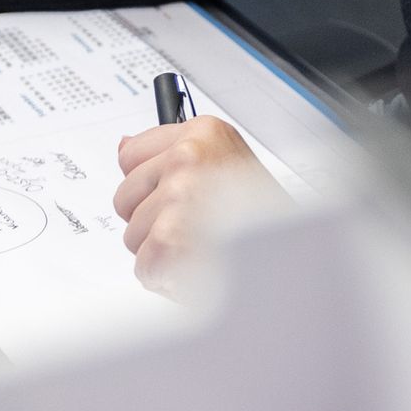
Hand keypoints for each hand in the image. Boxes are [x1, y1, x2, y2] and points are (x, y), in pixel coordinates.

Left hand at [113, 118, 283, 296]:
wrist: (287, 252)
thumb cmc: (257, 210)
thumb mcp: (220, 158)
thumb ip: (169, 150)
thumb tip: (123, 145)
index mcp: (201, 133)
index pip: (131, 154)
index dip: (149, 181)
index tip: (171, 190)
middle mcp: (187, 158)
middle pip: (126, 196)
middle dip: (151, 218)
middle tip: (192, 223)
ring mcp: (178, 196)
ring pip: (133, 235)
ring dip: (160, 249)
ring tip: (199, 243)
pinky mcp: (168, 238)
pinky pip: (143, 265)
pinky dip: (165, 277)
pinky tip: (195, 264)